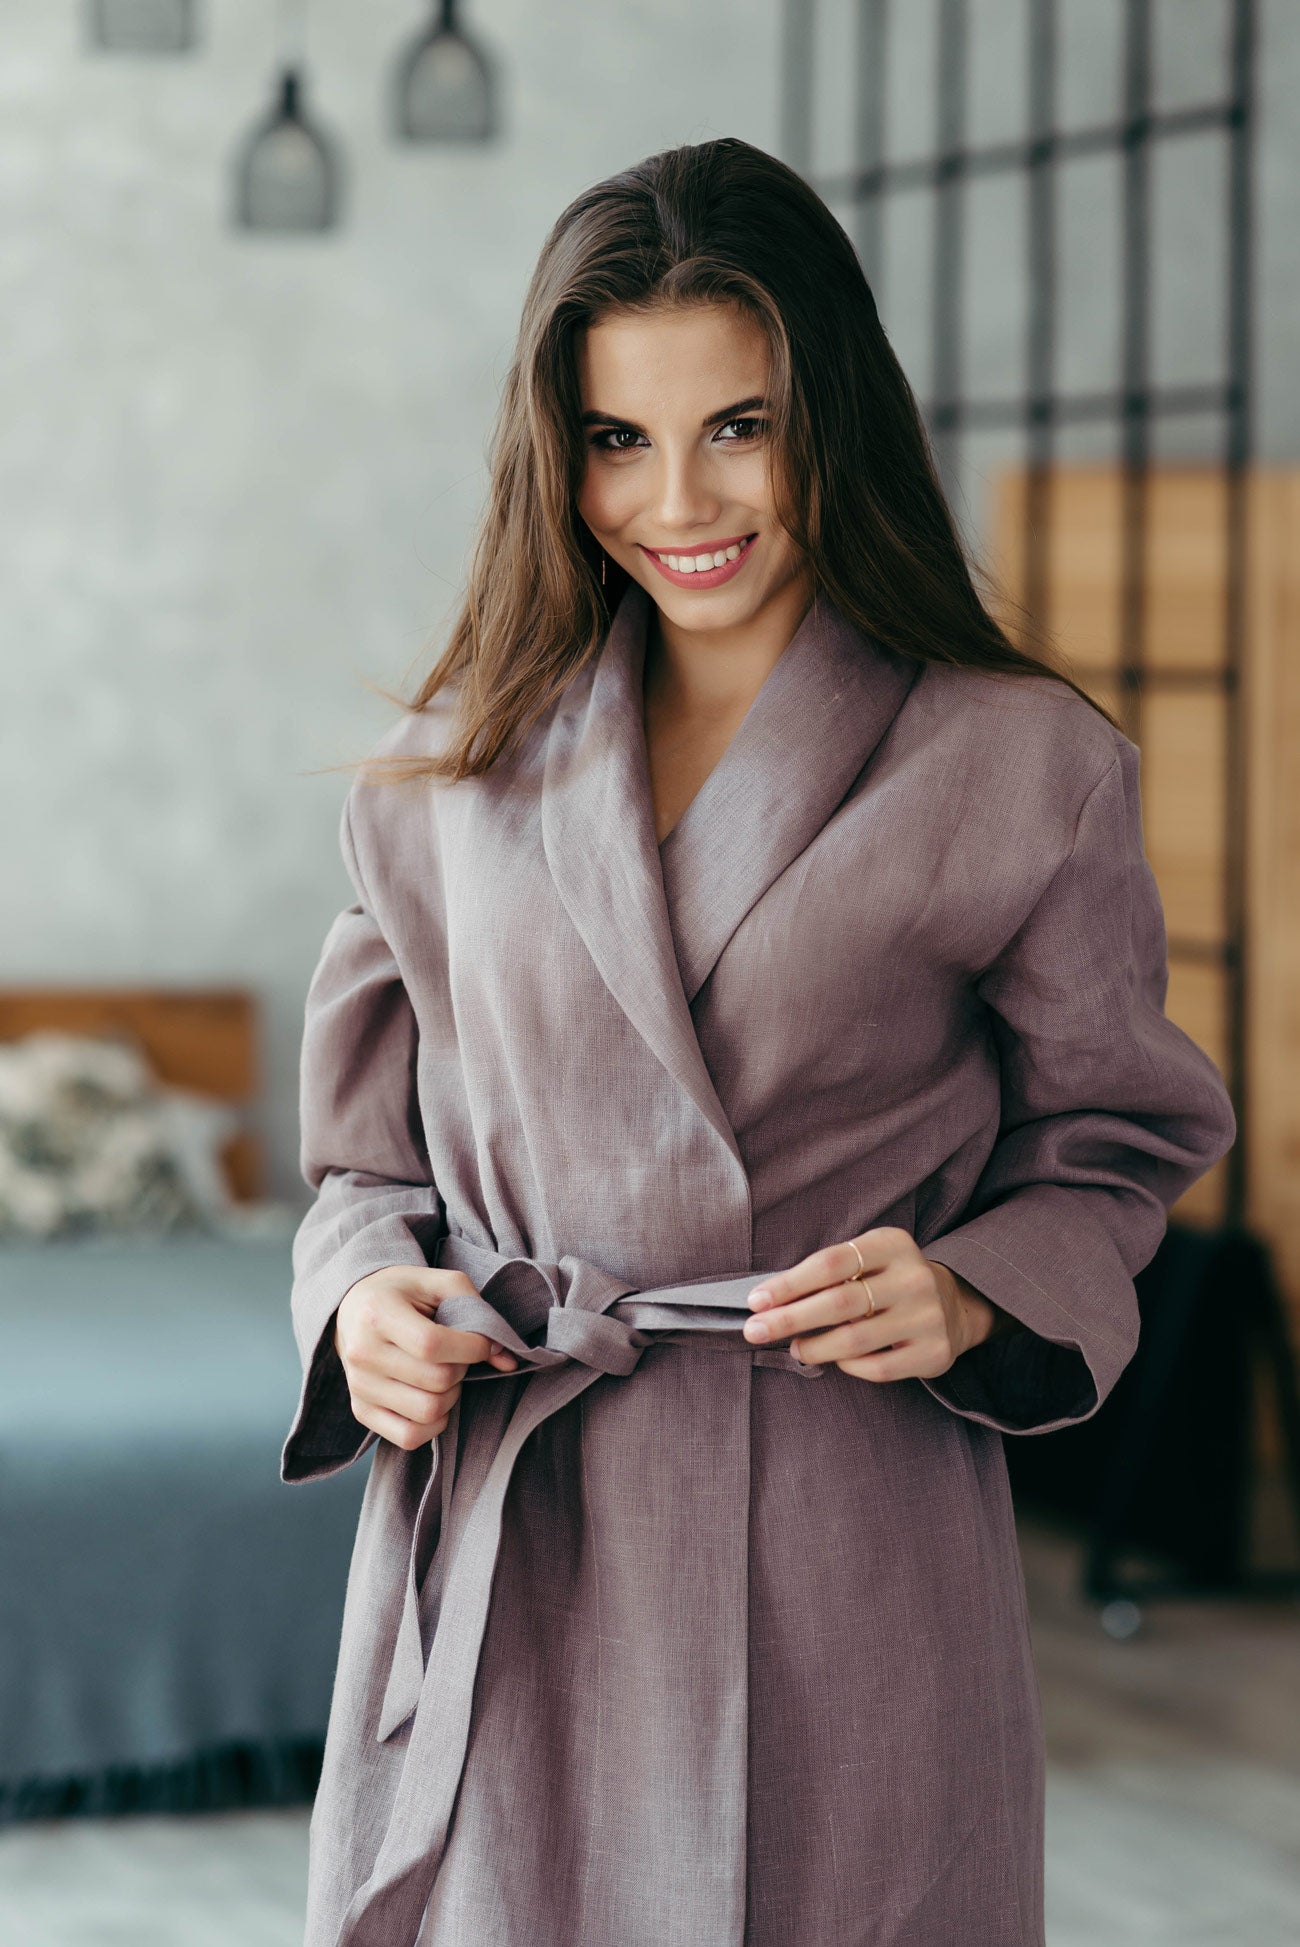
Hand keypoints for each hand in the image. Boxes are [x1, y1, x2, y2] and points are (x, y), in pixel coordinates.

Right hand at [333, 1265, 518, 1450]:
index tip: (481, 1343)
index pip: (433, 1345)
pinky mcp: (361, 1410)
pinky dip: (434, 1424)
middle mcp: (363, 1353)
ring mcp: (359, 1386)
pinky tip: (433, 1398)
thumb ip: (477, 1311)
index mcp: (378, 1313)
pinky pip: (409, 1437)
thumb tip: (506, 1359)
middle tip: (458, 1356)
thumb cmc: (402, 1292)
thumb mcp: (438, 1283)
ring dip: (451, 1396)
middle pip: (436, 1381)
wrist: (352, 1306)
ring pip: (428, 1412)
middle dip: (462, 1369)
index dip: (471, 1348)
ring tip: (444, 1374)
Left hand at [741, 1228, 1012, 1382]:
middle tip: (755, 1331)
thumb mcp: (868, 1261)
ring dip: (813, 1347)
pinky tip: (837, 1360)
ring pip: (855, 1340)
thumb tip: (769, 1303)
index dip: (789, 1283)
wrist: (954, 1307)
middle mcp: (914, 1277)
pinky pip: (876, 1368)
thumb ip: (828, 1275)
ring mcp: (928, 1316)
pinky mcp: (934, 1353)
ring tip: (794, 1348)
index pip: (831, 1263)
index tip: (756, 1301)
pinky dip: (848, 1366)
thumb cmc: (889, 1282)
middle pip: (839, 1302)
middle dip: (789, 1318)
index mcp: (892, 1244)